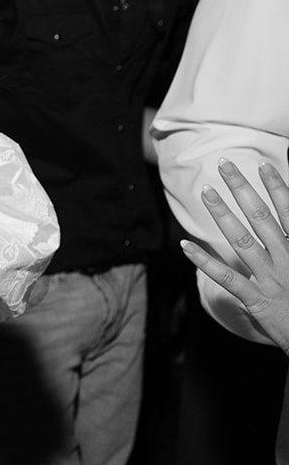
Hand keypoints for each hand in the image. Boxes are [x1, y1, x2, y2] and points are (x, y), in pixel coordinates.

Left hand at [181, 158, 288, 354]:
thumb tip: (287, 217)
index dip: (277, 187)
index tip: (263, 165)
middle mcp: (287, 261)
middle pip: (261, 218)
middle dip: (242, 189)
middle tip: (224, 164)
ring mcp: (271, 280)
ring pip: (242, 241)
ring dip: (222, 214)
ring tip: (206, 191)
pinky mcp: (257, 300)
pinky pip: (226, 278)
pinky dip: (204, 261)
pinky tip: (186, 246)